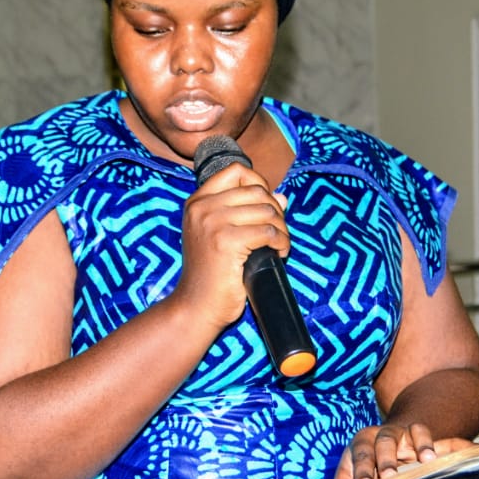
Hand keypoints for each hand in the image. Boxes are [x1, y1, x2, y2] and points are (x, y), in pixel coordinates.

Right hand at [170, 162, 289, 330]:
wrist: (196, 307)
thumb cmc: (211, 275)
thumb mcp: (222, 236)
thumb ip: (246, 212)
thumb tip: (282, 196)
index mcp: (197, 202)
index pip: (236, 171)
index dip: (259, 184)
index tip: (265, 209)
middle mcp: (202, 207)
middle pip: (257, 191)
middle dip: (276, 212)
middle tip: (276, 234)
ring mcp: (213, 223)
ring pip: (267, 210)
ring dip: (281, 229)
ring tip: (278, 246)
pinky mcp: (227, 241)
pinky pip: (269, 232)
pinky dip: (281, 243)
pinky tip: (278, 255)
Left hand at [333, 423, 476, 478]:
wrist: (399, 442)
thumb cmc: (375, 466)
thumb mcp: (360, 475)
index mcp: (359, 447)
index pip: (356, 458)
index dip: (360, 471)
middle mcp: (373, 437)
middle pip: (370, 445)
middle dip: (377, 462)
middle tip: (386, 477)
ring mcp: (395, 432)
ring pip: (389, 437)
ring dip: (392, 455)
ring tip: (396, 474)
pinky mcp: (414, 431)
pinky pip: (419, 431)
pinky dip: (424, 443)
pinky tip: (430, 459)